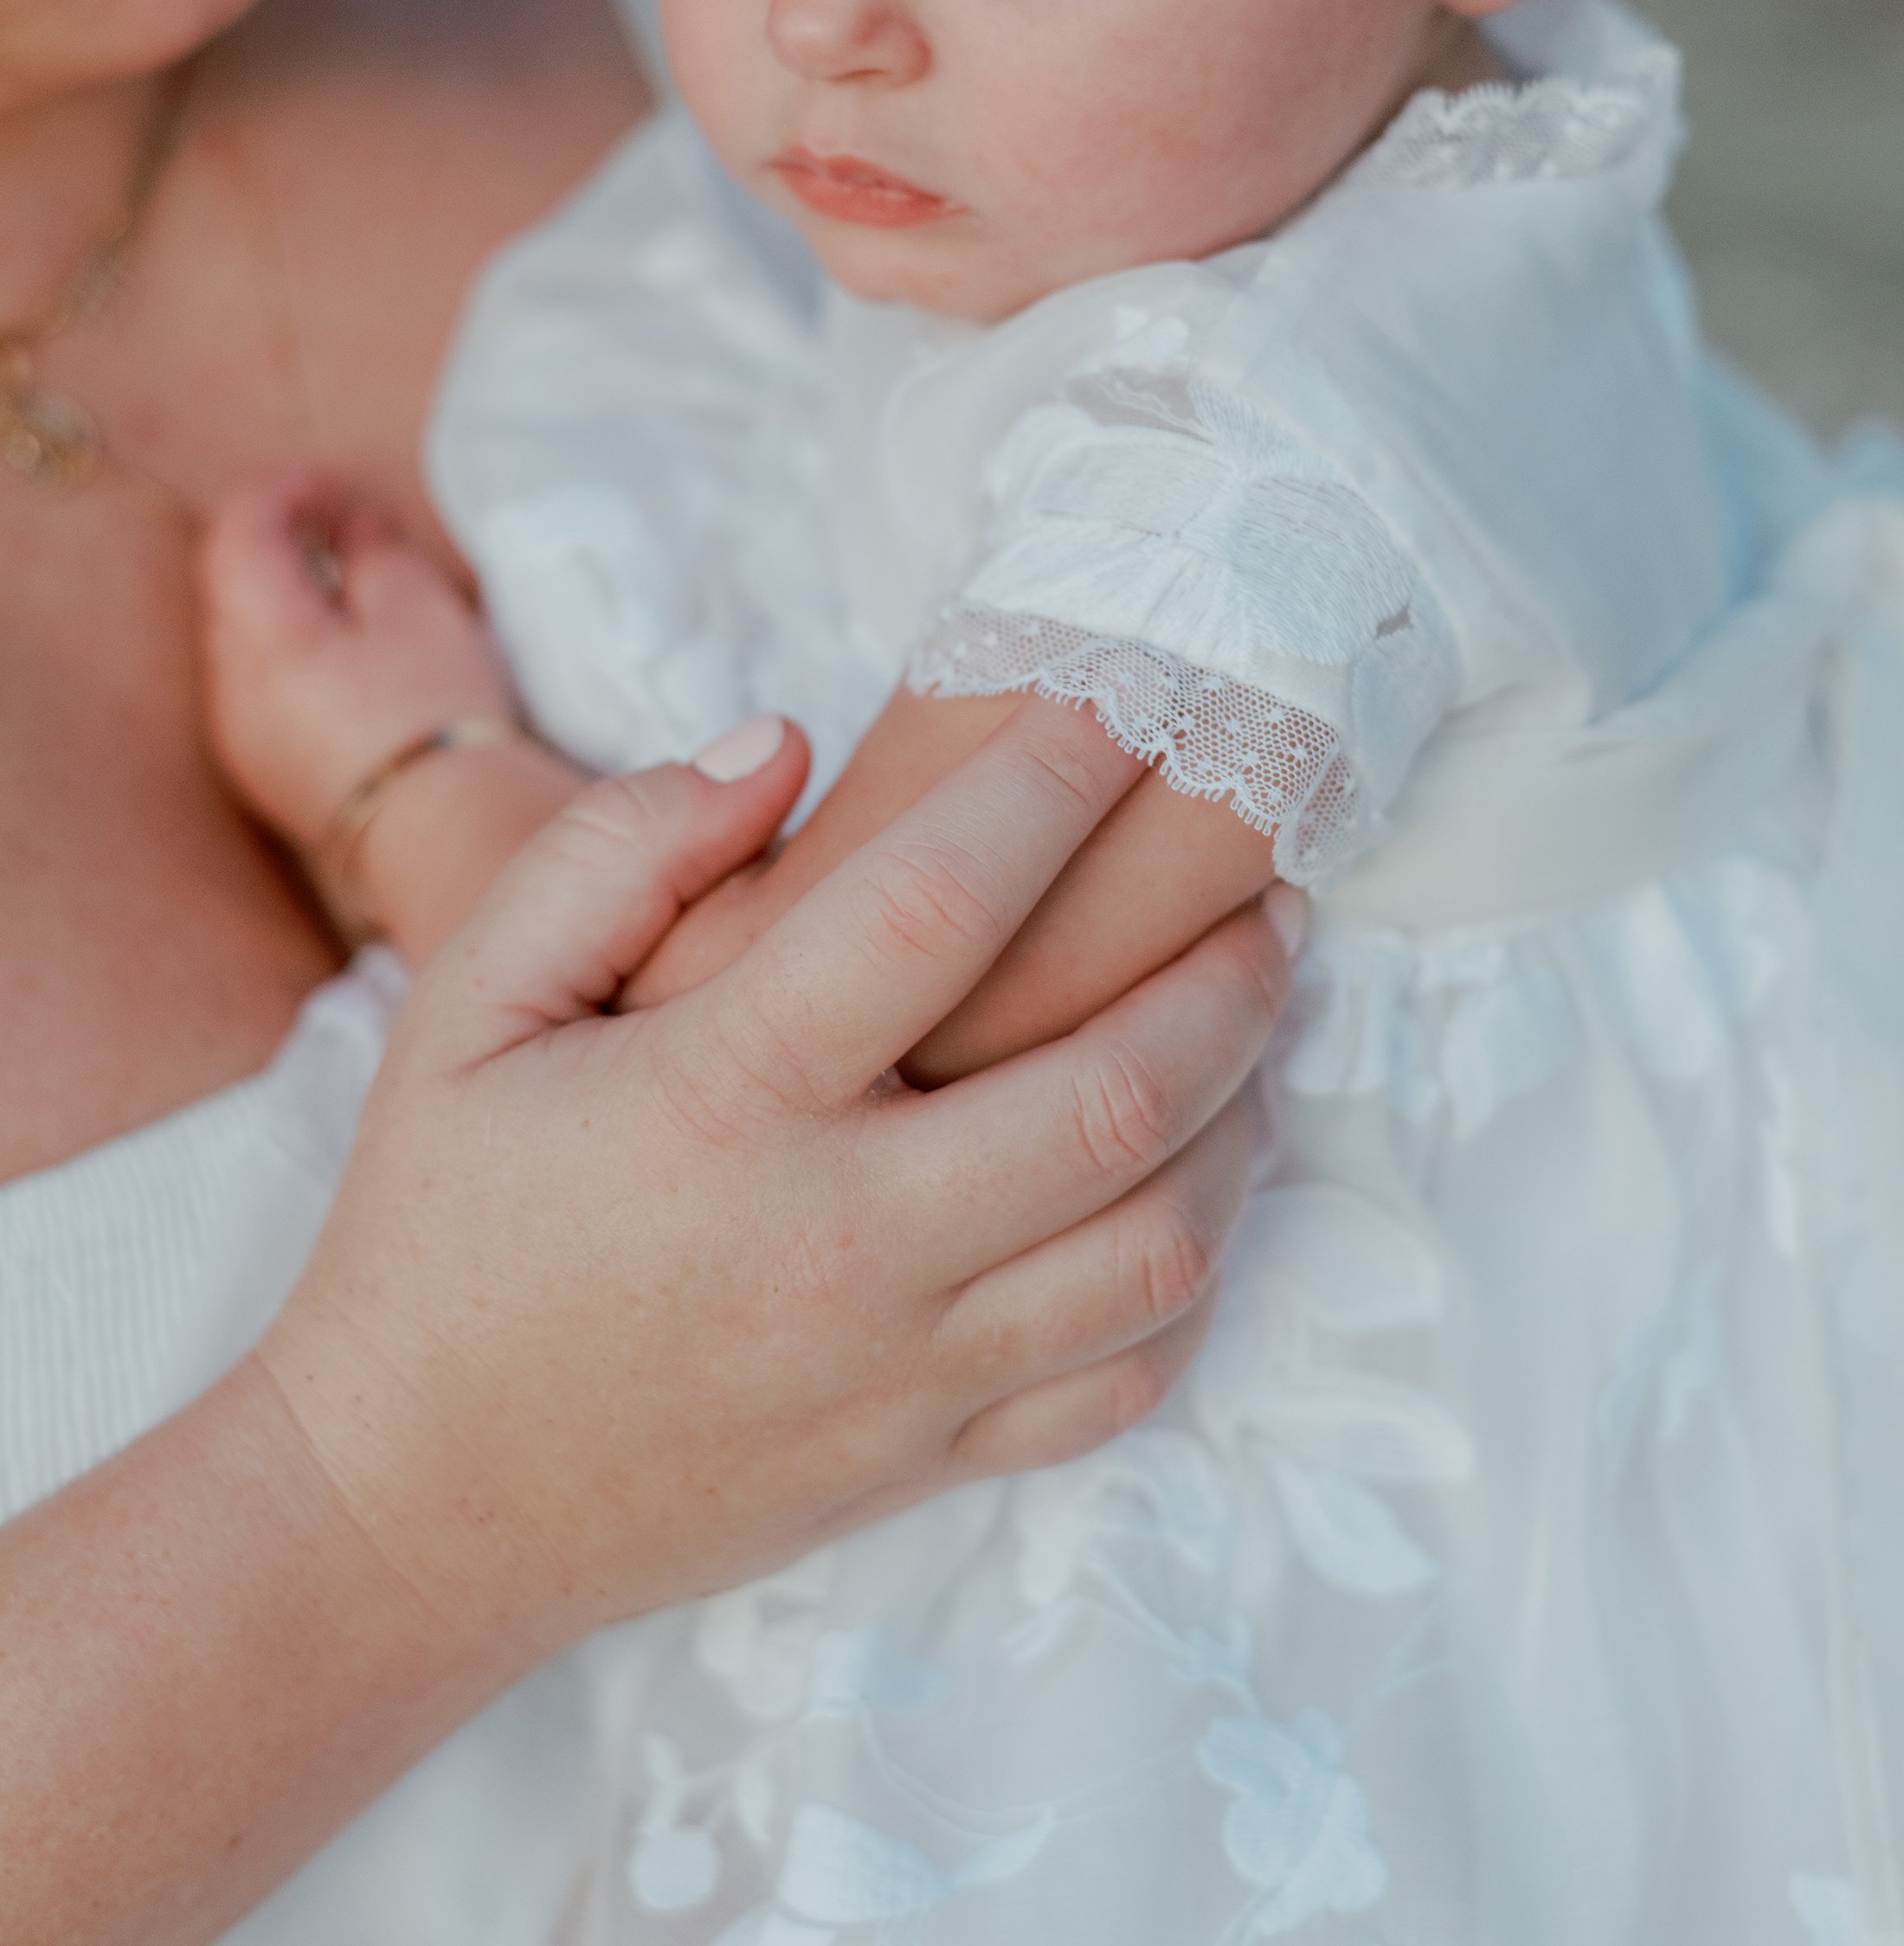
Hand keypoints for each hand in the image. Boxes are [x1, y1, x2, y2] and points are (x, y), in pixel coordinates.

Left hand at [198, 467, 515, 848]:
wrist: (448, 839)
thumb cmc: (439, 718)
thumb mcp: (419, 610)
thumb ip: (374, 553)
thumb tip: (353, 532)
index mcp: (259, 641)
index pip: (238, 535)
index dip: (285, 493)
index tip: (338, 488)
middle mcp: (230, 691)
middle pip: (231, 587)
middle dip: (283, 544)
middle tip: (349, 529)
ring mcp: (242, 739)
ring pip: (246, 641)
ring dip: (289, 602)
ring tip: (358, 594)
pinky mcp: (269, 774)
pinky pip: (263, 689)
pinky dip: (294, 654)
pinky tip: (351, 659)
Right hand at [257, 698, 1300, 1661]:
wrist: (410, 1507)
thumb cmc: (440, 1230)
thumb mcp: (467, 1010)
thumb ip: (612, 853)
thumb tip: (785, 746)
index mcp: (717, 1105)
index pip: (935, 908)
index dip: (1051, 788)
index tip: (1129, 704)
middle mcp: (837, 1242)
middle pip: (1115, 1091)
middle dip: (1225, 968)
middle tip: (1266, 882)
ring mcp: (901, 1370)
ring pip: (1158, 1244)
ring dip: (1243, 1115)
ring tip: (1250, 1020)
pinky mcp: (928, 1461)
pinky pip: (1125, 1379)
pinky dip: (1190, 1273)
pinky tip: (1187, 1185)